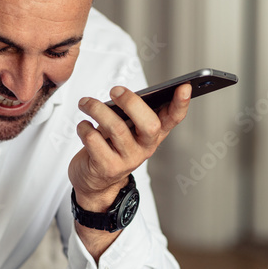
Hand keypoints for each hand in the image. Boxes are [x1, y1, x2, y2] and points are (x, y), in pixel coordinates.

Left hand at [69, 82, 191, 212]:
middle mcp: (145, 148)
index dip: (181, 104)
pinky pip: (94, 140)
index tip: (184, 87)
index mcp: (153, 135)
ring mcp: (128, 160)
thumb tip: (121, 95)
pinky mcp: (107, 168)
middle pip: (149, 124)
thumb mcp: (125, 130)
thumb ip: (129, 113)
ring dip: (97, 110)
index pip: (173, 118)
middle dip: (131, 102)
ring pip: (117, 128)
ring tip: (86, 103)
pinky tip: (83, 125)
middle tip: (114, 91)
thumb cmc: (110, 148)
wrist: (94, 181)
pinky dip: (84, 128)